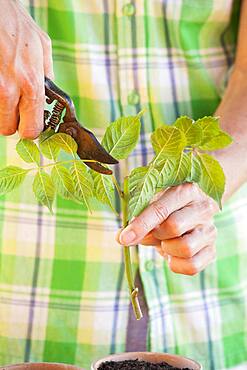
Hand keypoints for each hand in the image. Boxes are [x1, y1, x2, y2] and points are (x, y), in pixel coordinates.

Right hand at [0, 0, 53, 138]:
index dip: (29, 128)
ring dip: (0, 111)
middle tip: (12, 109)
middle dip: (11, 122)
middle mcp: (10, 89)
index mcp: (32, 84)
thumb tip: (48, 95)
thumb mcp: (42, 46)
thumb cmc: (15, 22)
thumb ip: (47, 74)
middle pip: (8, 129)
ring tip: (4, 93)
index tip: (27, 123)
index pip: (31, 128)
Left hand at [118, 183, 218, 275]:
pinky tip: (173, 254)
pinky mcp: (213, 250)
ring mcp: (210, 230)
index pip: (161, 209)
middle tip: (153, 232)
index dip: (140, 225)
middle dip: (156, 235)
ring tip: (165, 241)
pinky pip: (193, 266)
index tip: (124, 238)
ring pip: (186, 248)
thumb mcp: (150, 206)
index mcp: (186, 190)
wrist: (190, 211)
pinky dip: (176, 264)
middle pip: (174, 227)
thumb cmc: (166, 207)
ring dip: (167, 248)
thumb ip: (136, 219)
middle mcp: (203, 208)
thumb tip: (121, 238)